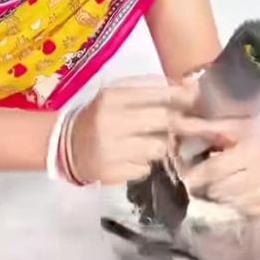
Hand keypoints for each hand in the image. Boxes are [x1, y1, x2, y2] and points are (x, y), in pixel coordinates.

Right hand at [67, 76, 195, 184]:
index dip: (183, 98)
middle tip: (187, 126)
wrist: (64, 146)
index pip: (159, 94)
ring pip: (160, 147)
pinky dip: (145, 164)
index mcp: (112, 97)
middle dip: (181, 124)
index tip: (194, 101)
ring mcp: (110, 149)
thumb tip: (192, 87)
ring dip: (162, 146)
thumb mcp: (120, 94)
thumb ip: (154, 89)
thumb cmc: (101, 116)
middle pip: (165, 120)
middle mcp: (110, 121)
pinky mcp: (111, 173)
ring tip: (148, 143)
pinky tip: (132, 158)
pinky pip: (146, 168)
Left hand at [177, 114, 259, 217]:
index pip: (214, 171)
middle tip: (203, 180)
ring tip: (220, 184)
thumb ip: (201, 126)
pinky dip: (234, 203)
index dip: (196, 174)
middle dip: (206, 186)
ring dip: (219, 196)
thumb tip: (172, 121)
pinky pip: (242, 210)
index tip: (188, 174)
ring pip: (229, 202)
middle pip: (219, 189)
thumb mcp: (230, 124)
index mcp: (251, 152)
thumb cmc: (253, 131)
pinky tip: (235, 192)